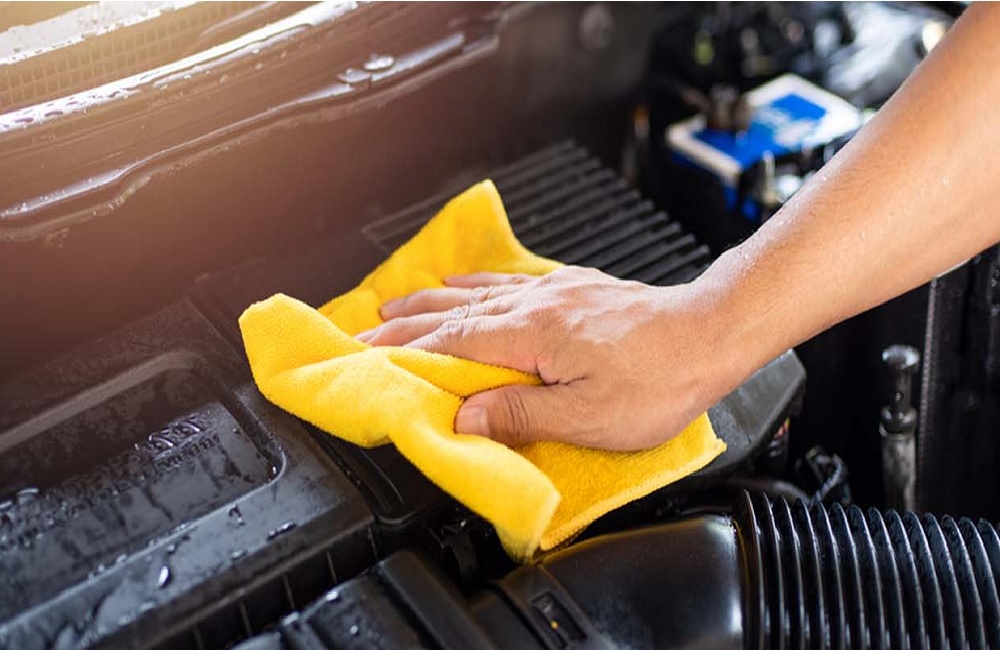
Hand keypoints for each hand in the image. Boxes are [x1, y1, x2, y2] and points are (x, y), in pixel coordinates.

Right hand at [357, 267, 743, 450]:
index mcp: (532, 335)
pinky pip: (509, 280)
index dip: (405, 351)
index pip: (451, 342)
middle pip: (453, 312)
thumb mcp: (587, 416)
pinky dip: (476, 282)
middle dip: (403, 322)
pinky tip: (463, 281)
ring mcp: (553, 293)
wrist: (709, 333)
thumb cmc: (658, 380)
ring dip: (430, 299)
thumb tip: (464, 418)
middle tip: (363, 331)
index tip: (366, 355)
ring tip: (394, 302)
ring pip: (475, 293)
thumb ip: (520, 414)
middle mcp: (535, 305)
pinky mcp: (571, 290)